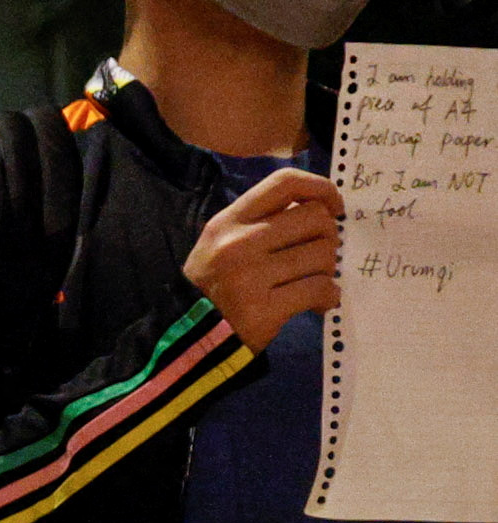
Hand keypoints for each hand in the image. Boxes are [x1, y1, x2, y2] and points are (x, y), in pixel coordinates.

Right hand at [186, 163, 343, 348]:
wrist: (187, 339)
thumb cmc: (212, 287)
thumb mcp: (222, 243)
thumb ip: (261, 222)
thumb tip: (320, 211)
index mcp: (229, 221)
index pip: (285, 183)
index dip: (321, 188)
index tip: (334, 207)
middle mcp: (238, 243)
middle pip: (315, 219)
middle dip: (328, 238)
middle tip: (318, 256)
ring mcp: (250, 277)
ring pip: (323, 255)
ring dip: (328, 270)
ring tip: (314, 282)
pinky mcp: (264, 309)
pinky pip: (319, 289)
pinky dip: (328, 296)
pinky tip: (319, 303)